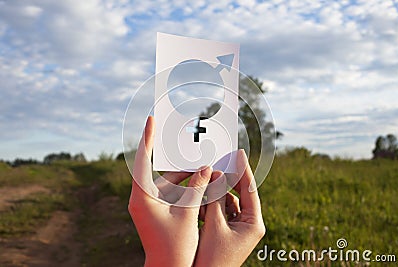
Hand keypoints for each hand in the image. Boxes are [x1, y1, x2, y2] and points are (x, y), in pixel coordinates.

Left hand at [128, 116, 212, 266]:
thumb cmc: (175, 247)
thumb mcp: (188, 213)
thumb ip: (197, 188)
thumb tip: (206, 168)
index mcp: (142, 197)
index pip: (142, 160)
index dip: (147, 138)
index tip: (151, 120)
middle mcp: (142, 198)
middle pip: (159, 170)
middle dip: (178, 161)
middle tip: (190, 143)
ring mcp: (149, 204)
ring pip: (168, 181)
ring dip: (186, 176)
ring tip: (206, 169)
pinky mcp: (157, 209)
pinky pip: (171, 191)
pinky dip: (186, 187)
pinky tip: (202, 182)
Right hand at [195, 149, 265, 266]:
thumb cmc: (211, 257)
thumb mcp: (214, 224)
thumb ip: (216, 198)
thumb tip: (218, 175)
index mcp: (253, 224)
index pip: (250, 190)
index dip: (244, 170)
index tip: (239, 153)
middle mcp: (248, 225)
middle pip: (238, 195)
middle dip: (225, 183)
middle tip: (217, 165)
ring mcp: (238, 229)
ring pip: (226, 203)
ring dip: (214, 196)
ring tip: (202, 187)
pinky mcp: (226, 232)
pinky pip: (219, 212)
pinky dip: (209, 207)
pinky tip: (198, 202)